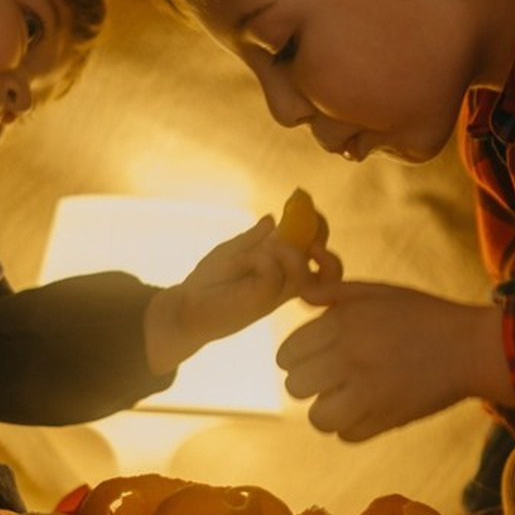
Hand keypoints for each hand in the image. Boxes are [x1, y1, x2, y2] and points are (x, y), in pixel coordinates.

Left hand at [143, 215, 342, 375]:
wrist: (186, 307)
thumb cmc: (210, 282)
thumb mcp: (235, 251)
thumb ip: (256, 237)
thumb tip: (274, 217)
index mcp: (284, 268)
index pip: (316, 248)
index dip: (318, 228)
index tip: (305, 207)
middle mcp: (288, 282)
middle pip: (329, 265)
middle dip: (319, 238)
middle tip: (298, 228)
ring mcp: (278, 294)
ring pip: (304, 269)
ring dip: (285, 250)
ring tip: (259, 249)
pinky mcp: (263, 302)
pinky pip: (275, 274)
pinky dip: (262, 259)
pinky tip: (245, 260)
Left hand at [276, 281, 510, 441]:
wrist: (470, 347)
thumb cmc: (424, 315)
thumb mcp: (379, 292)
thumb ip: (336, 293)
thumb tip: (302, 298)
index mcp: (344, 323)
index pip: (287, 353)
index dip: (296, 356)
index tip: (312, 357)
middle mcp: (349, 357)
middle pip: (295, 386)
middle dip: (308, 382)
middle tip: (328, 377)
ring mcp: (367, 392)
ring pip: (317, 417)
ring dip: (327, 409)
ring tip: (344, 397)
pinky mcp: (386, 420)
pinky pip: (347, 435)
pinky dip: (352, 427)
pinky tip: (366, 409)